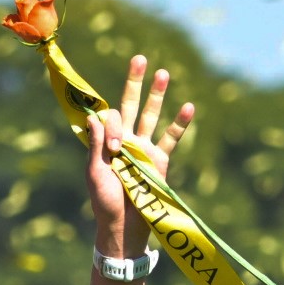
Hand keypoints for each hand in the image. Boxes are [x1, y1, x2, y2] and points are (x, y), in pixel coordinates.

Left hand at [86, 54, 194, 256]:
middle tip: (139, 59)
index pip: (112, 118)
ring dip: (157, 95)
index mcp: (106, 142)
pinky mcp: (160, 160)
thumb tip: (95, 116)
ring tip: (163, 73)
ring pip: (151, 116)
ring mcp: (144, 149)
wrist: (123, 225)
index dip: (113, 127)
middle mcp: (125, 141)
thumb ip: (96, 145)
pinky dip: (180, 124)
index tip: (114, 148)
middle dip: (135, 83)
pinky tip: (188, 106)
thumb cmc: (104, 202)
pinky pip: (171, 138)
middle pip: (131, 106)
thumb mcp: (94, 172)